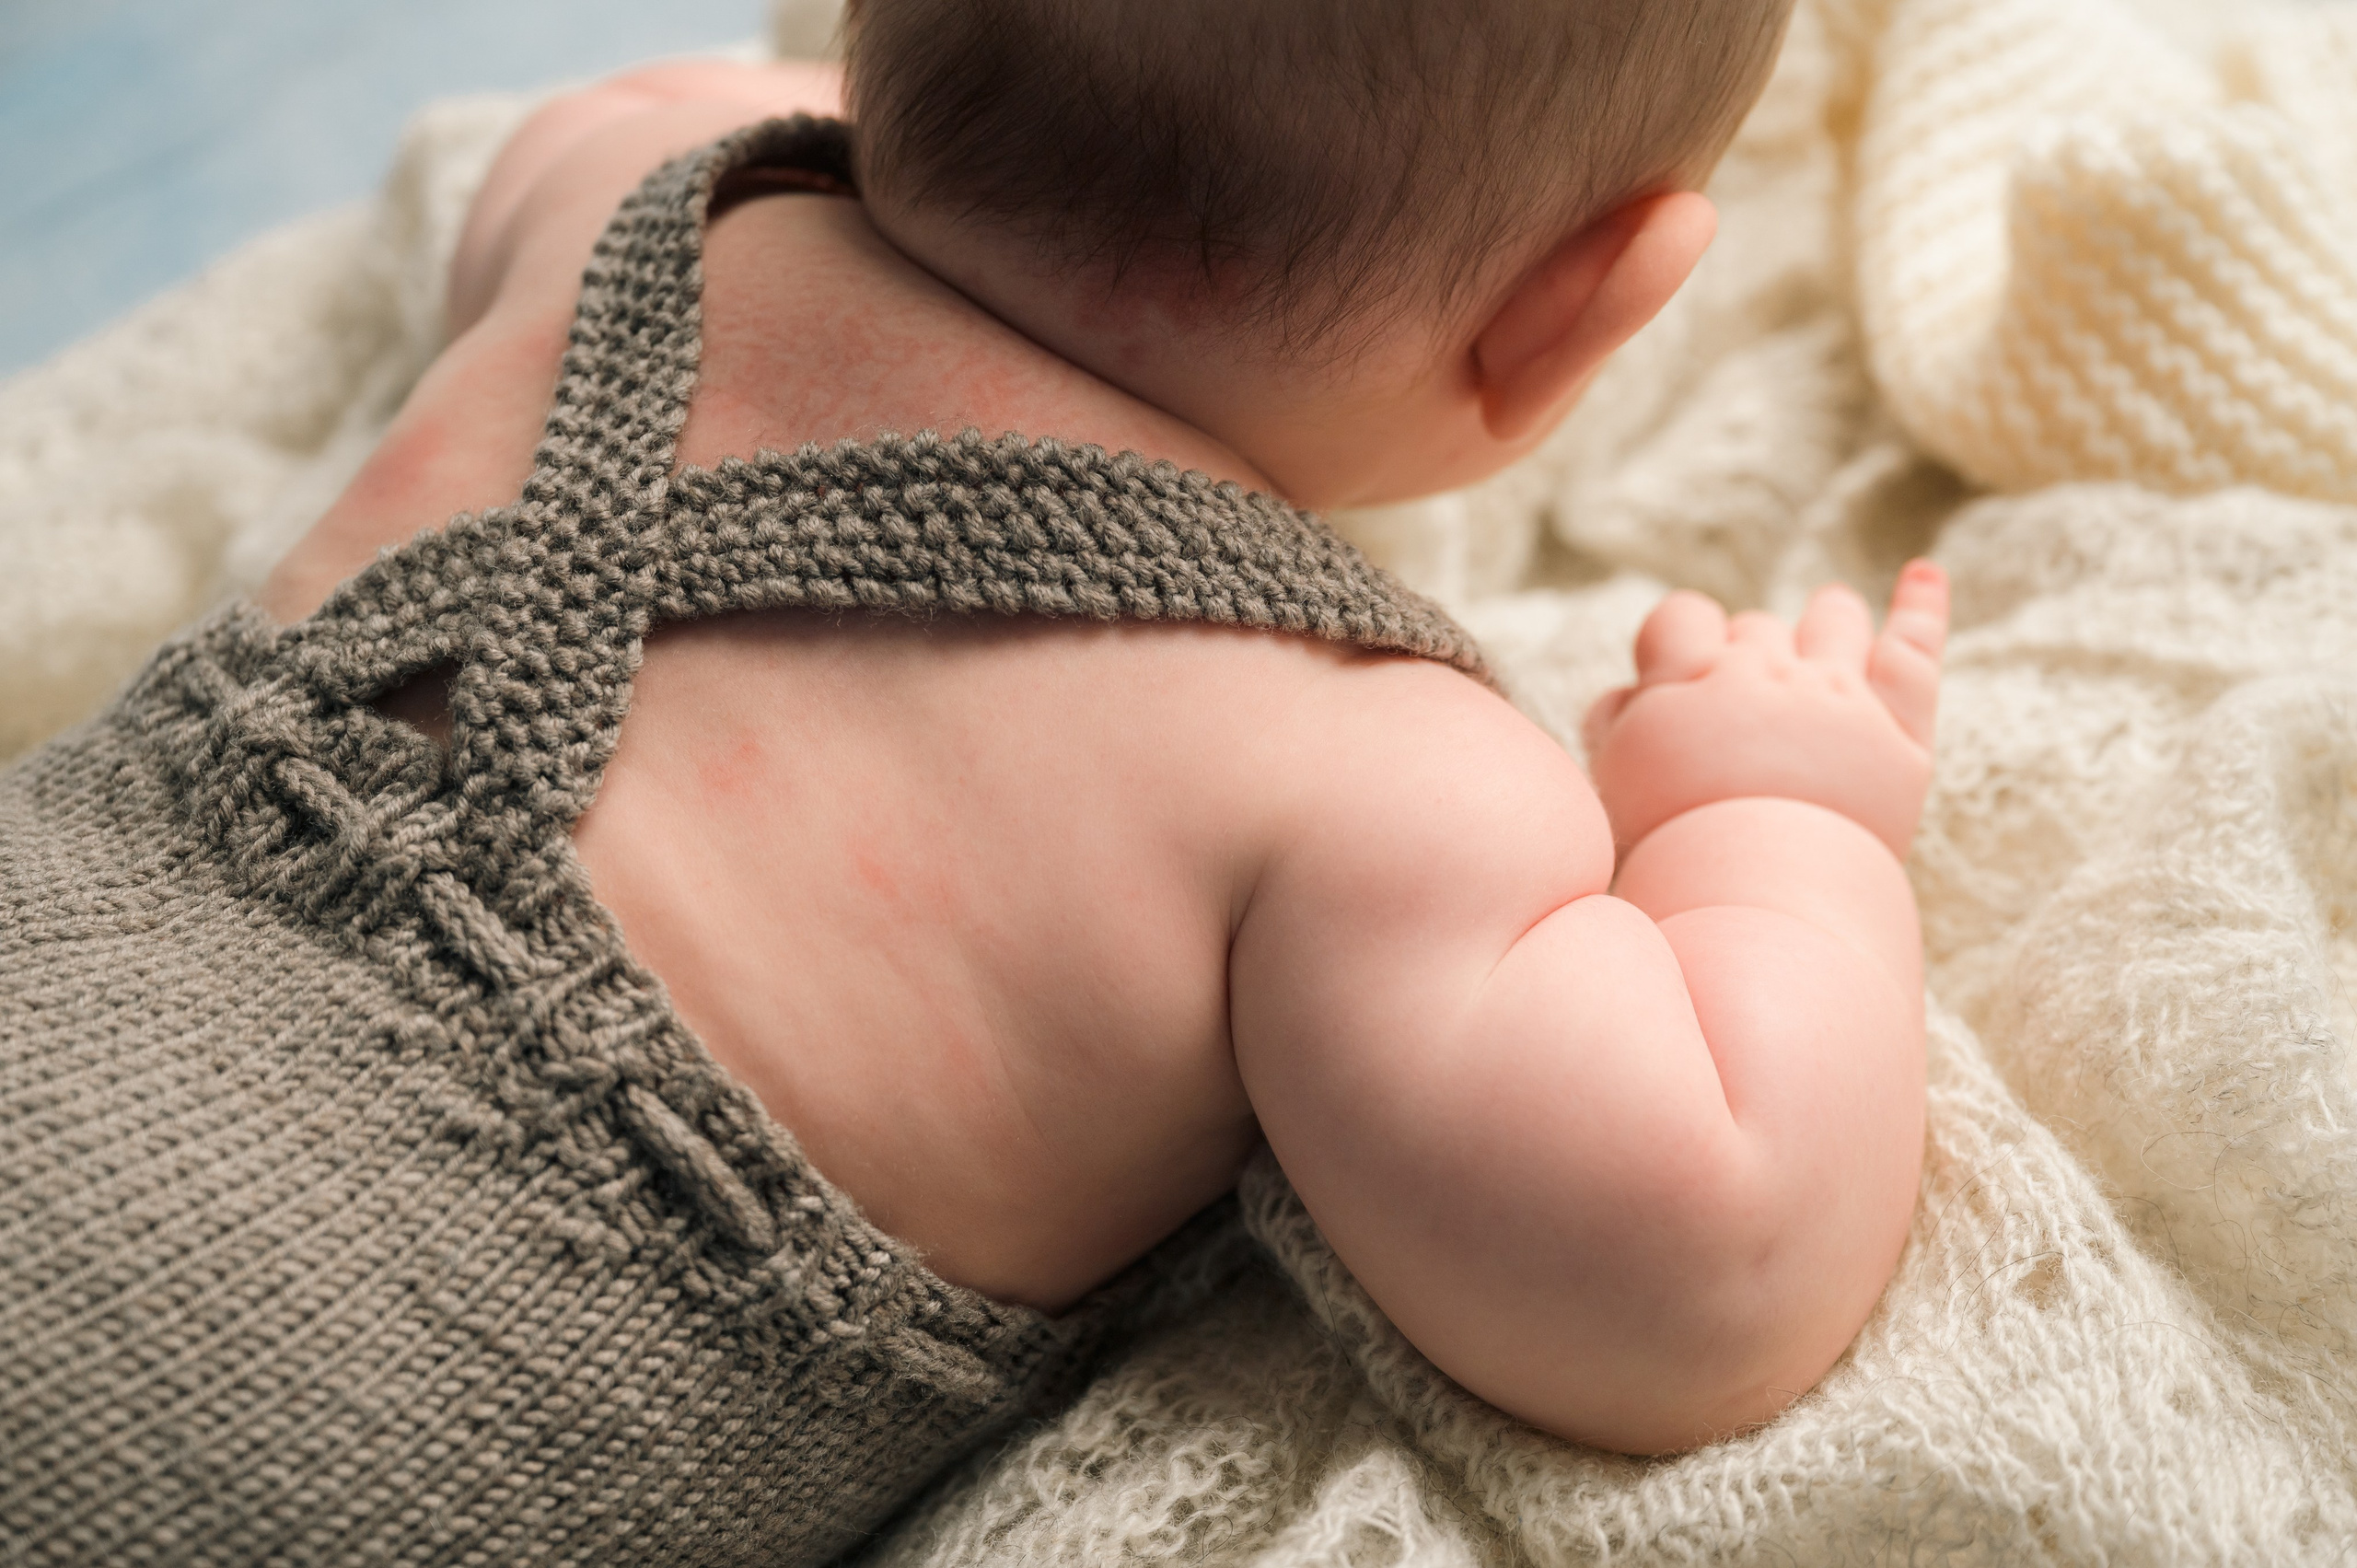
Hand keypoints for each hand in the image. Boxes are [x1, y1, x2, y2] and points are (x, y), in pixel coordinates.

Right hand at [1582, 562, 1947, 859]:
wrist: (1758, 907)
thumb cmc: (1671, 855)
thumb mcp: (1615, 784)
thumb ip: (1615, 725)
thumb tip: (1627, 692)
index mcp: (1690, 680)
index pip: (1678, 616)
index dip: (1676, 642)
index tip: (1676, 684)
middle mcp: (1767, 674)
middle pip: (1756, 626)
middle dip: (1746, 654)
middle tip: (1741, 716)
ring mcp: (1839, 697)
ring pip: (1833, 617)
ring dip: (1825, 620)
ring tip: (1825, 629)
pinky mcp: (1900, 732)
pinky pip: (1915, 647)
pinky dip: (1921, 604)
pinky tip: (1924, 573)